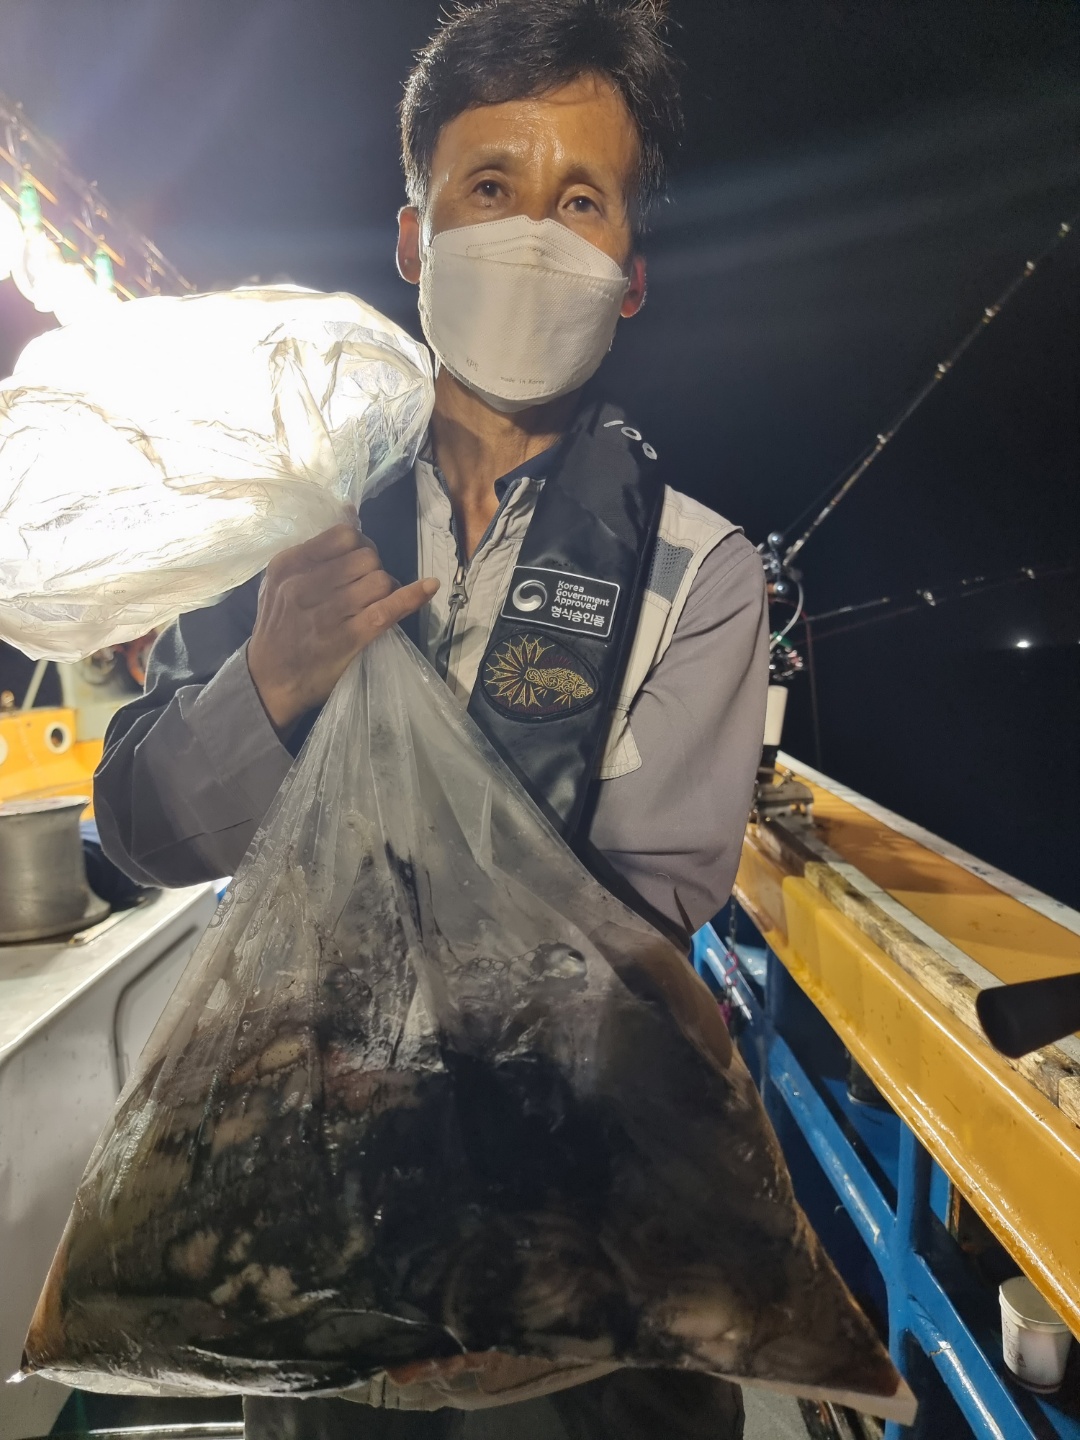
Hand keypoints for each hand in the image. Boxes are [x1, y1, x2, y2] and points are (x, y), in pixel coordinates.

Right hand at [246, 524, 437, 735]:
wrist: (268, 682)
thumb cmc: (278, 629)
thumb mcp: (281, 582)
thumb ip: (314, 549)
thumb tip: (349, 510)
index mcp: (288, 565)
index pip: (343, 536)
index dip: (360, 545)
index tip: (358, 562)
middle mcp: (305, 585)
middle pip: (366, 557)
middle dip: (375, 568)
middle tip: (368, 587)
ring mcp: (327, 613)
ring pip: (380, 580)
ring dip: (386, 589)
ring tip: (374, 603)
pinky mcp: (348, 638)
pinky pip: (388, 609)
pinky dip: (412, 596)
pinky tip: (428, 588)